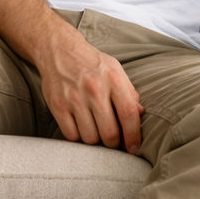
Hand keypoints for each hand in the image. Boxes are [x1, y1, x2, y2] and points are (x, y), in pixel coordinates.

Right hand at [32, 24, 143, 153]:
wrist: (60, 50)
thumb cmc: (92, 63)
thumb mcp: (116, 70)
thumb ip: (129, 92)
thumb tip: (141, 114)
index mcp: (113, 79)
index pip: (128, 113)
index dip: (134, 135)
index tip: (134, 148)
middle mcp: (94, 89)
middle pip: (109, 132)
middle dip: (114, 143)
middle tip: (114, 141)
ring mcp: (74, 98)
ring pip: (90, 138)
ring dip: (95, 140)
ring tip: (96, 131)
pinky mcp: (58, 106)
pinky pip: (71, 135)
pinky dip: (78, 137)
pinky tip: (81, 127)